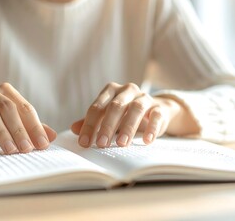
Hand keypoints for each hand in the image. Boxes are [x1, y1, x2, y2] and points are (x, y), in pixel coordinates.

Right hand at [0, 83, 56, 153]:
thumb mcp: (9, 121)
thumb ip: (30, 127)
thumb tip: (52, 137)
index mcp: (6, 91)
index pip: (25, 108)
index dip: (35, 127)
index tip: (43, 145)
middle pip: (8, 108)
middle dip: (19, 130)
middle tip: (27, 149)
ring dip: (2, 132)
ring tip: (10, 150)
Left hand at [71, 82, 198, 147]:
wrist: (156, 111)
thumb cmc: (125, 115)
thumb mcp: (107, 118)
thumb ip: (91, 122)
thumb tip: (74, 129)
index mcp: (111, 91)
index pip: (97, 107)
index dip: (89, 125)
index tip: (84, 143)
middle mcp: (127, 90)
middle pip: (116, 106)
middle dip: (107, 126)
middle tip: (101, 144)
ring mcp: (144, 97)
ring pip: (136, 109)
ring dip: (128, 127)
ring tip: (121, 144)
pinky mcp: (160, 107)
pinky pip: (156, 115)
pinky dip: (152, 128)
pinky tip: (146, 141)